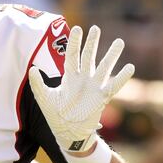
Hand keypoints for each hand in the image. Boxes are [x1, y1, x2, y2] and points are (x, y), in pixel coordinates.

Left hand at [29, 25, 134, 151]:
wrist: (67, 133)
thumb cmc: (55, 115)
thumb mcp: (44, 98)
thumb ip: (38, 83)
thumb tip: (32, 69)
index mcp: (69, 77)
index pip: (73, 56)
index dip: (75, 43)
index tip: (77, 28)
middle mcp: (83, 79)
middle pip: (89, 57)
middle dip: (92, 43)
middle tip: (96, 28)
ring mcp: (93, 88)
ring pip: (104, 68)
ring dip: (111, 56)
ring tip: (119, 42)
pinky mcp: (102, 98)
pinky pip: (113, 86)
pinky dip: (122, 77)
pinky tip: (130, 67)